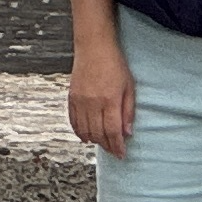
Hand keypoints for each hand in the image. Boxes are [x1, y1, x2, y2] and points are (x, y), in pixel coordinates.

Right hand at [66, 39, 135, 155]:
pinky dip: (79, 132)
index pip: (112, 131)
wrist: (94, 47)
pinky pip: (74, 121)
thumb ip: (128, 111)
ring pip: (85, 130)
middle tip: (113, 151)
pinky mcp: (72, 98)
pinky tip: (86, 136)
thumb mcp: (129, 86)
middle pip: (98, 134)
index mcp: (109, 100)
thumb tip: (127, 132)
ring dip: (94, 141)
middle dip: (107, 146)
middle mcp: (93, 103)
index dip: (117, 145)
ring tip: (102, 144)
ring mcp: (80, 101)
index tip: (121, 154)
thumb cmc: (115, 64)